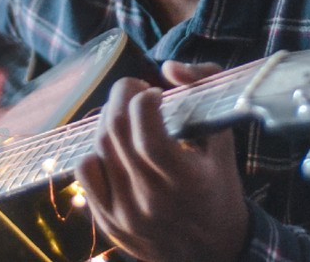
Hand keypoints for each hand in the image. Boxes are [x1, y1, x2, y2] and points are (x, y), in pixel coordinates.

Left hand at [76, 61, 248, 261]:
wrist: (212, 254)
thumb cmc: (219, 191)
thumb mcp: (224, 143)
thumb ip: (205, 93)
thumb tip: (169, 67)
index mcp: (185, 180)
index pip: (146, 130)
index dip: (144, 99)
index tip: (155, 93)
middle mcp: (151, 199)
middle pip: (116, 131)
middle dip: (121, 96)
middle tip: (134, 89)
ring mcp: (126, 213)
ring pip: (99, 148)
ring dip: (108, 119)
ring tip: (126, 115)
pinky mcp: (108, 222)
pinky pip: (85, 173)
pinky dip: (94, 150)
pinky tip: (113, 147)